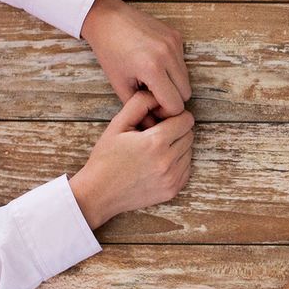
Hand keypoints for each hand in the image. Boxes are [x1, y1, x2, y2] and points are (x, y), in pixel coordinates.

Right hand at [68, 90, 194, 228]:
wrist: (99, 193)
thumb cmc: (106, 158)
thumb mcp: (117, 125)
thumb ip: (139, 104)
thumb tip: (159, 95)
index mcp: (155, 143)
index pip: (186, 120)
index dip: (174, 116)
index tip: (162, 120)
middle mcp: (167, 161)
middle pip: (189, 135)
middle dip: (177, 130)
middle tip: (156, 134)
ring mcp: (172, 178)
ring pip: (189, 152)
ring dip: (177, 147)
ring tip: (154, 150)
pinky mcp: (173, 190)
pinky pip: (186, 168)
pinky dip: (177, 163)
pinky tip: (158, 163)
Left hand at [81, 0, 190, 115]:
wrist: (107, 19)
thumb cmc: (109, 52)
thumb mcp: (119, 84)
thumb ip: (138, 107)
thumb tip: (152, 125)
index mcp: (152, 68)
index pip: (175, 104)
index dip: (165, 111)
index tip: (152, 107)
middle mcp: (167, 54)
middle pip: (186, 93)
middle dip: (172, 98)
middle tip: (153, 94)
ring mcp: (174, 43)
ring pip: (186, 78)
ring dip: (173, 83)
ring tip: (152, 79)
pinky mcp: (176, 36)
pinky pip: (182, 62)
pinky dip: (172, 67)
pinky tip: (154, 63)